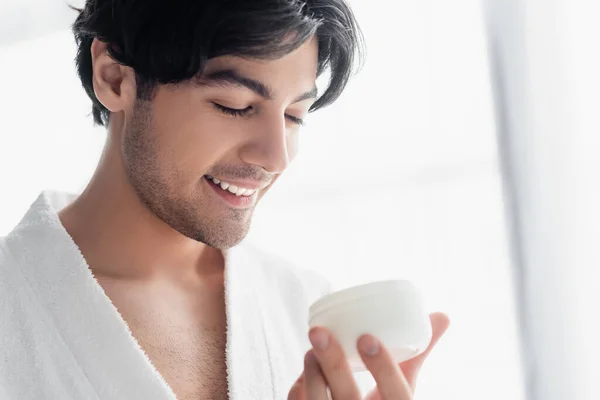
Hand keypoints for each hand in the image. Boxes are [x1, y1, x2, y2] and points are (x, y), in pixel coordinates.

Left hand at [288, 312, 449, 399]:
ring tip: (310, 350)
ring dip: (312, 376)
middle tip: (319, 332)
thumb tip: (441, 316)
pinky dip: (299, 391)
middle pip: (349, 398)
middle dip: (333, 365)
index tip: (367, 337)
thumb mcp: (403, 387)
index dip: (383, 368)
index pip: (395, 394)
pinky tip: (301, 376)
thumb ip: (416, 353)